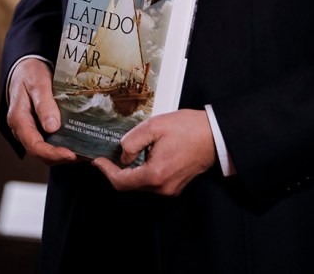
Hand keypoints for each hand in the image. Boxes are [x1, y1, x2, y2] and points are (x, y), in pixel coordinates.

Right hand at [6, 57, 76, 164]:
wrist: (26, 68)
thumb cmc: (30, 74)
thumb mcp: (37, 84)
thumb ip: (44, 104)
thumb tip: (52, 127)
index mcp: (19, 120)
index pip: (34, 146)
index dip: (52, 154)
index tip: (71, 154)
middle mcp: (24, 130)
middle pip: (41, 153)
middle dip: (62, 157)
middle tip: (84, 155)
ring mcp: (32, 130)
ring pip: (47, 149)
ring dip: (65, 154)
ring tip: (86, 152)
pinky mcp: (40, 128)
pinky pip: (51, 141)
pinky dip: (65, 145)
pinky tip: (80, 143)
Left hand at [92, 109, 216, 195]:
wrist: (215, 135)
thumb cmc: (190, 129)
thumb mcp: (155, 126)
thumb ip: (133, 141)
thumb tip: (123, 154)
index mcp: (155, 175)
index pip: (121, 182)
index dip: (106, 172)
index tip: (98, 161)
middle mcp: (162, 187)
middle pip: (130, 185)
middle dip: (118, 170)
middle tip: (111, 153)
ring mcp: (170, 189)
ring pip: (142, 183)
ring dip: (133, 169)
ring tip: (132, 150)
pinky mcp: (176, 185)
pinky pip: (153, 181)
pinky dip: (145, 171)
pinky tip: (147, 155)